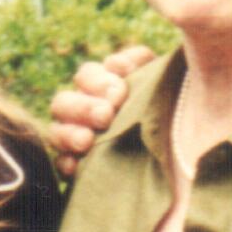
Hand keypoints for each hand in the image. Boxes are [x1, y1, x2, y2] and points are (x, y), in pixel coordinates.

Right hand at [47, 45, 153, 165]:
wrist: (175, 151)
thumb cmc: (164, 108)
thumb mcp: (157, 82)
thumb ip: (139, 64)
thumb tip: (118, 65)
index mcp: (99, 86)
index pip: (87, 75)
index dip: (98, 80)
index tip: (119, 89)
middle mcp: (81, 109)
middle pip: (64, 101)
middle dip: (83, 107)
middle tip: (105, 115)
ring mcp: (74, 138)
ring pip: (56, 131)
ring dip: (69, 134)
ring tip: (87, 140)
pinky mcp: (75, 166)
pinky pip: (60, 164)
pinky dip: (66, 163)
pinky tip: (75, 166)